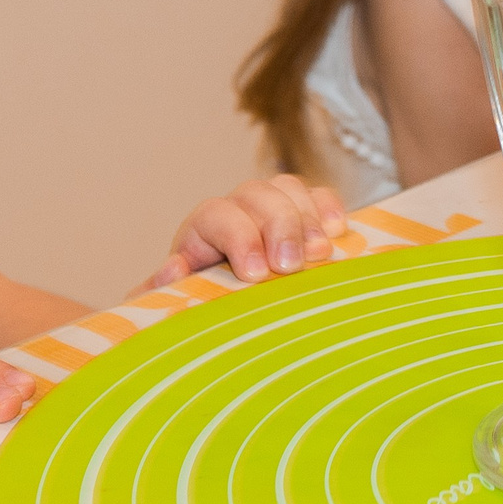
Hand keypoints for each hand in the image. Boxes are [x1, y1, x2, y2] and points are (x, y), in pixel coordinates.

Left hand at [147, 173, 347, 290]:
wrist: (231, 314)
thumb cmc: (203, 309)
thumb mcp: (177, 304)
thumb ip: (163, 291)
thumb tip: (173, 268)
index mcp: (202, 230)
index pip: (216, 214)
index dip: (238, 236)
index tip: (255, 274)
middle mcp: (238, 211)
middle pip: (256, 194)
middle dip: (278, 226)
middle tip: (291, 266)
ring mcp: (272, 210)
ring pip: (287, 189)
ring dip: (307, 219)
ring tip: (320, 255)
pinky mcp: (305, 217)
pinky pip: (318, 196)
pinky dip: (330, 209)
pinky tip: (339, 233)